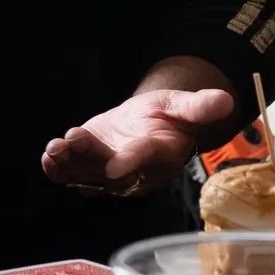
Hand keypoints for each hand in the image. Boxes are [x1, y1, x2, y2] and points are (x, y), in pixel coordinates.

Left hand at [42, 87, 235, 196]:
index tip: (115, 165)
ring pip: (88, 174)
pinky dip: (59, 168)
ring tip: (54, 149)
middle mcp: (133, 171)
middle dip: (91, 158)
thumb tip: (225, 100)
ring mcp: (109, 172)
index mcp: (160, 155)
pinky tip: (48, 156)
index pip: (146, 159)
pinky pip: (73, 173)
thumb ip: (200, 107)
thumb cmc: (170, 117)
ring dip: (69, 164)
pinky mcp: (90, 166)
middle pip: (110, 170)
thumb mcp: (184, 107)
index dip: (131, 162)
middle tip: (74, 140)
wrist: (148, 124)